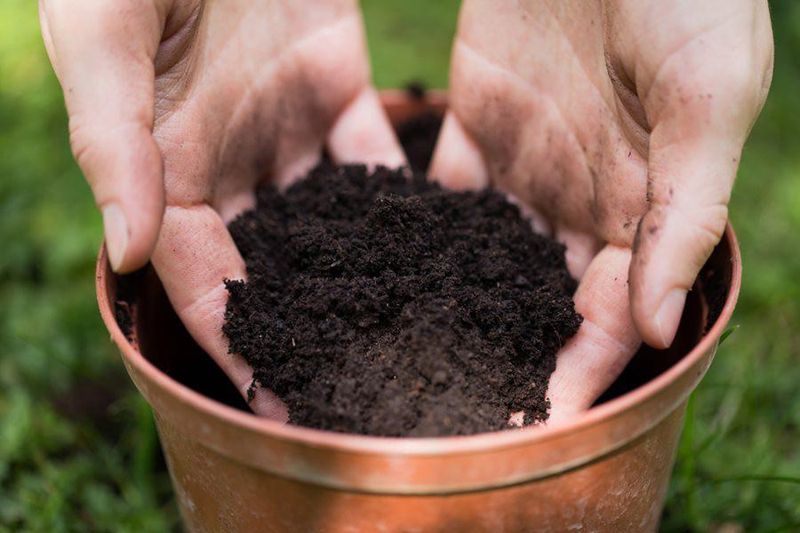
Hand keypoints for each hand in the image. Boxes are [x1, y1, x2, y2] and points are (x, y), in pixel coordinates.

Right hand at [40, 0, 403, 417]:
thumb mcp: (106, 33)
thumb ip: (115, 142)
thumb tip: (130, 255)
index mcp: (169, 165)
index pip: (205, 278)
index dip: (238, 344)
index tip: (280, 404)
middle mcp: (229, 160)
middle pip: (276, 267)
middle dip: (313, 331)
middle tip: (363, 392)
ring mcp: (284, 127)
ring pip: (331, 221)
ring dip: (366, 276)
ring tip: (413, 337)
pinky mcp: (334, 86)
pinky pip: (372, 154)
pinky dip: (400, 199)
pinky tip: (439, 245)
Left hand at [431, 0, 772, 420]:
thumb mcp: (704, 95)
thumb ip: (683, 211)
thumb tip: (656, 325)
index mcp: (643, 203)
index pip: (612, 310)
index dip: (580, 366)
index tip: (536, 419)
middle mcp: (581, 198)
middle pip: (539, 298)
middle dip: (503, 351)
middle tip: (452, 405)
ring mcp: (526, 165)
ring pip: (483, 257)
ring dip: (448, 306)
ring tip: (400, 357)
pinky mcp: (477, 125)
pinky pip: (440, 195)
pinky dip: (414, 235)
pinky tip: (376, 275)